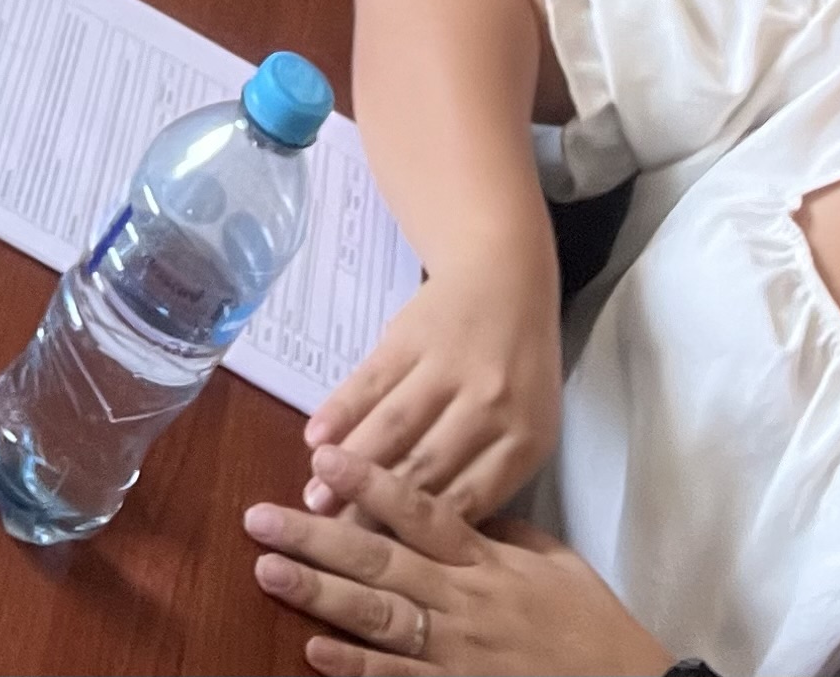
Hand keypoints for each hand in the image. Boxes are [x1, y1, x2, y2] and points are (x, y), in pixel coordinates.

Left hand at [248, 454, 664, 676]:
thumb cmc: (589, 622)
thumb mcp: (553, 560)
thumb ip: (500, 528)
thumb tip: (452, 498)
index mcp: (488, 559)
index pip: (421, 510)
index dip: (370, 482)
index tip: (322, 456)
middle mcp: (465, 600)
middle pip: (381, 559)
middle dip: (316, 536)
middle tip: (260, 517)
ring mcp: (458, 651)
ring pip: (378, 617)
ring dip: (320, 595)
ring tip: (269, 572)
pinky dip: (355, 668)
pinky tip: (313, 651)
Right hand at [302, 268, 561, 525]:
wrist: (506, 274)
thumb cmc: (517, 366)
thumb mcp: (525, 424)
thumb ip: (487, 476)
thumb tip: (427, 539)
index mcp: (525, 440)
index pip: (467, 502)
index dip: (420, 536)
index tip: (381, 566)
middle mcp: (490, 407)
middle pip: (424, 471)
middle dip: (373, 512)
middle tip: (333, 541)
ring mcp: (449, 368)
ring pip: (393, 430)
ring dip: (349, 467)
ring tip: (313, 498)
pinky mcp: (412, 336)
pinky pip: (370, 381)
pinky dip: (339, 411)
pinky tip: (314, 438)